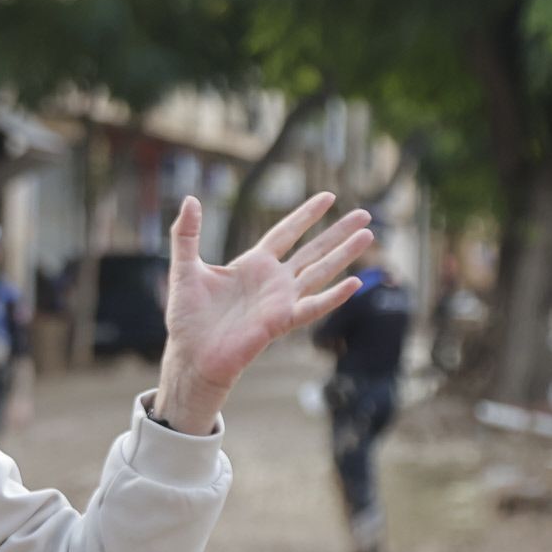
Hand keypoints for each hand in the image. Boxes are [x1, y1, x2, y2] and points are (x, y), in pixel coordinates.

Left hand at [152, 193, 372, 432]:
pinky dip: (334, 296)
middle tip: (365, 215)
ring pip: (320, 272)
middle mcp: (273, 280)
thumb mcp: (184, 268)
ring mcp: (280, 300)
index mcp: (253, 265)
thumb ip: (186, 235)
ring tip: (368, 236)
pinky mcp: (281, 321)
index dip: (306, 215)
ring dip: (344, 255)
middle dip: (338, 232)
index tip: (328, 197)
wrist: (190, 355)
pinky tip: (355, 282)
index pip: (285, 233)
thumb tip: (190, 200)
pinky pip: (313, 307)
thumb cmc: (187, 317)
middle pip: (313, 250)